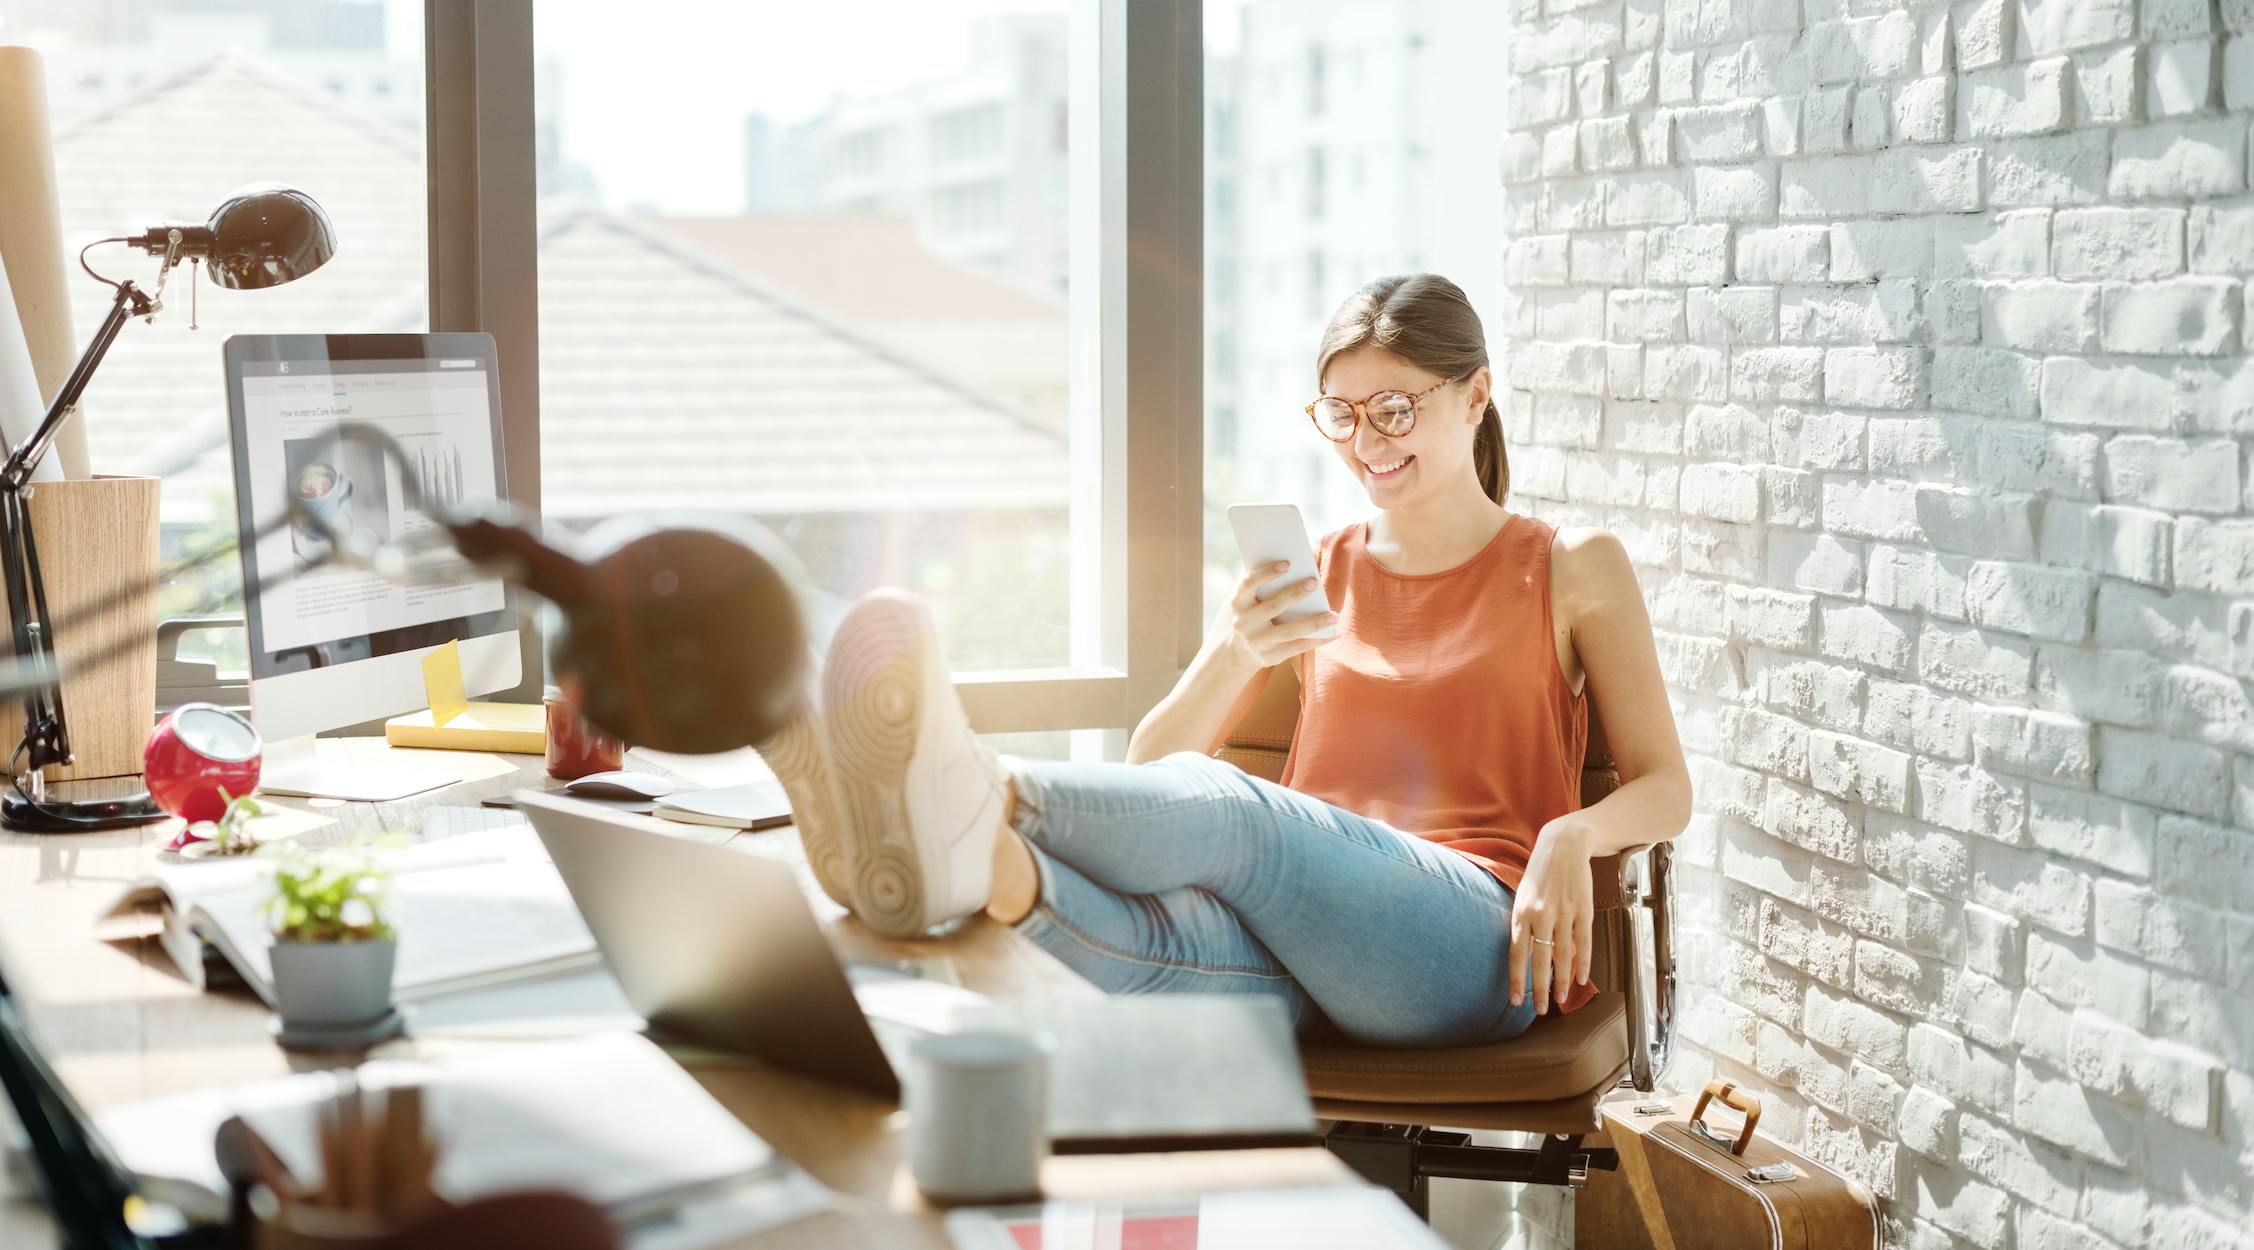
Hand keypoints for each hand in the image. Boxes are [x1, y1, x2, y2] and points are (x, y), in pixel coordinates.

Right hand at [1212, 562, 1336, 670]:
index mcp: (1238, 603)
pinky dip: (1318, 640)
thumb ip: (1264, 583)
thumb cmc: (1253, 615)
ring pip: (1290, 631)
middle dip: (1294, 593)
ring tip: (1334, 615)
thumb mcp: (1250, 600)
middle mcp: (1244, 623)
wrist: (1239, 652)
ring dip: (1314, 622)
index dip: (1266, 573)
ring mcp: (1257, 642)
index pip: (1249, 584)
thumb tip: (1297, 565)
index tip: (1286, 564)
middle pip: (1273, 606)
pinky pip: (1298, 647)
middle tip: (1314, 581)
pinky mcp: (1270, 657)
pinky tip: (1334, 632)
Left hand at [1509, 817, 1594, 1015]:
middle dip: (1539, 988)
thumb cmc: (1539, 873)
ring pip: (1563, 955)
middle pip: (1540, 960)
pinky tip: (1580, 979)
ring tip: (1559, 1000)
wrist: (1564, 845)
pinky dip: (1582, 963)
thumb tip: (1521, 953)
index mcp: (1520, 912)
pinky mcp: (1583, 909)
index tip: (1515, 1001)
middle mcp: (1540, 915)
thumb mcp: (1521, 894)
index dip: (1516, 979)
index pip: (1516, 953)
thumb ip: (1521, 922)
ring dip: (1561, 981)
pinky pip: (1583, 942)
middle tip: (1540, 1010)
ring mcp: (1563, 912)